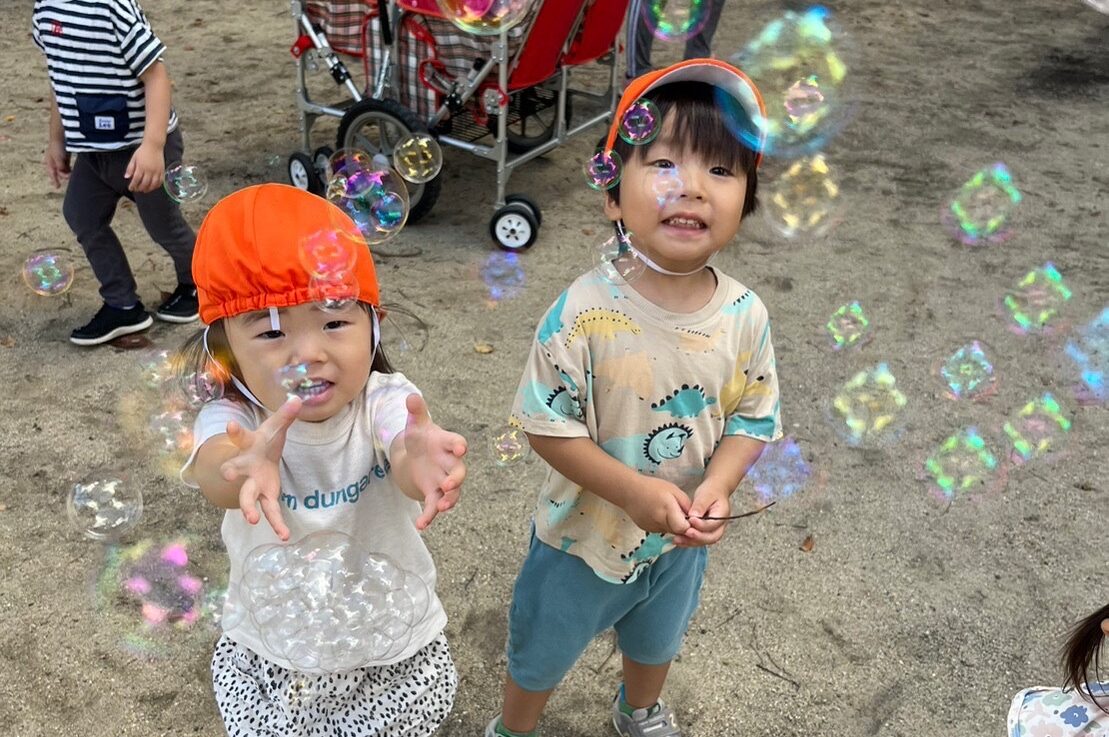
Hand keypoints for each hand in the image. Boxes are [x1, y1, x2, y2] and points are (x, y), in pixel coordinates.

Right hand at [44, 140, 69, 187]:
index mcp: (49, 162)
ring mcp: (59, 159)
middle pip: (57, 172)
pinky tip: (71, 171)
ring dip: (66, 173)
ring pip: (62, 169)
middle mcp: (53, 161)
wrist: (61, 136)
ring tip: (70, 175)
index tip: (57, 187)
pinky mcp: (65, 157)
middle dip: (62, 176)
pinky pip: (66, 166)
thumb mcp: (58, 158)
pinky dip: (68, 169)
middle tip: (67, 178)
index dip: (54, 180)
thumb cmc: (57, 146)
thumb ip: (60, 167)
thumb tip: (63, 174)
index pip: (52, 173)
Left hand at [125, 141, 164, 192]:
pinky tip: (153, 187)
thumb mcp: (134, 158)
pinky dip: (156, 186)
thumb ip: (130, 168)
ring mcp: (156, 171)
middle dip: (140, 188)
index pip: (136, 179)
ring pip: (153, 184)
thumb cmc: (142, 151)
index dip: (133, 185)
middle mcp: (149, 170)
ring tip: (144, 190)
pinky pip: (160, 181)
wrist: (154, 146)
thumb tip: (127, 177)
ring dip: (148, 189)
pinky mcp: (162, 171)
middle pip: (144, 183)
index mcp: (141, 167)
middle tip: (137, 190)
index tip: (130, 188)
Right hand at [218, 396, 301, 540]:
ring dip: (249, 508)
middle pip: (235, 471)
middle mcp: (245, 467)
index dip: (234, 431)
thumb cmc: (265, 442)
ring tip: (253, 519)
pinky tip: (284, 536)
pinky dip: (277, 524)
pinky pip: (270, 512)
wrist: (258, 459)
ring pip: (247, 497)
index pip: (240, 437)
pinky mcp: (265, 497)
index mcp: (248, 446)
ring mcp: (253, 484)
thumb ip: (285, 416)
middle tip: (227, 475)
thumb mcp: (275, 427)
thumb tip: (299, 399)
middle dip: (231, 473)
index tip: (230, 425)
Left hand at [399, 394, 466, 529]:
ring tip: (440, 506)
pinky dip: (429, 516)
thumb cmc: (421, 438)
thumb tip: (411, 397)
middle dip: (456, 478)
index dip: (459, 446)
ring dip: (448, 500)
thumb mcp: (415, 425)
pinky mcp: (434, 494)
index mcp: (447, 444)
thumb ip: (416, 412)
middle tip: (450, 484)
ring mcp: (444, 480)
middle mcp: (450, 464)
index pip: (457, 443)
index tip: (460, 449)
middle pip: (459, 472)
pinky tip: (421, 524)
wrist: (416, 457)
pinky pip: (434, 506)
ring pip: (452, 493)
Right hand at [622, 476, 690, 535]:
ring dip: (675, 526)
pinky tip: (661, 514)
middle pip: (679, 532)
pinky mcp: (647, 530)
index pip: (684, 528)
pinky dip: (665, 525)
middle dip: (684, 526)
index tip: (693, 520)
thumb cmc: (652, 487)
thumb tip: (697, 518)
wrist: (628, 491)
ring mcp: (652, 528)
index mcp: (668, 510)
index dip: (691, 526)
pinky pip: (662, 530)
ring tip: (672, 512)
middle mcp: (660, 522)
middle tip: (685, 516)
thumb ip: (687, 505)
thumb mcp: (674, 491)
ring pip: (670, 532)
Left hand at [673, 480, 731, 546]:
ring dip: (691, 542)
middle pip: (711, 537)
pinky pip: (699, 540)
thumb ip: (700, 505)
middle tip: (685, 532)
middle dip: (697, 537)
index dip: (701, 524)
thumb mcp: (706, 495)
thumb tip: (693, 516)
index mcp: (722, 515)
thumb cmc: (712, 491)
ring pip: (704, 541)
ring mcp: (713, 531)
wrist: (715, 491)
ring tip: (677, 539)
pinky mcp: (705, 532)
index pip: (712, 524)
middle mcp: (720, 526)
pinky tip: (678, 540)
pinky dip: (689, 541)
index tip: (690, 519)